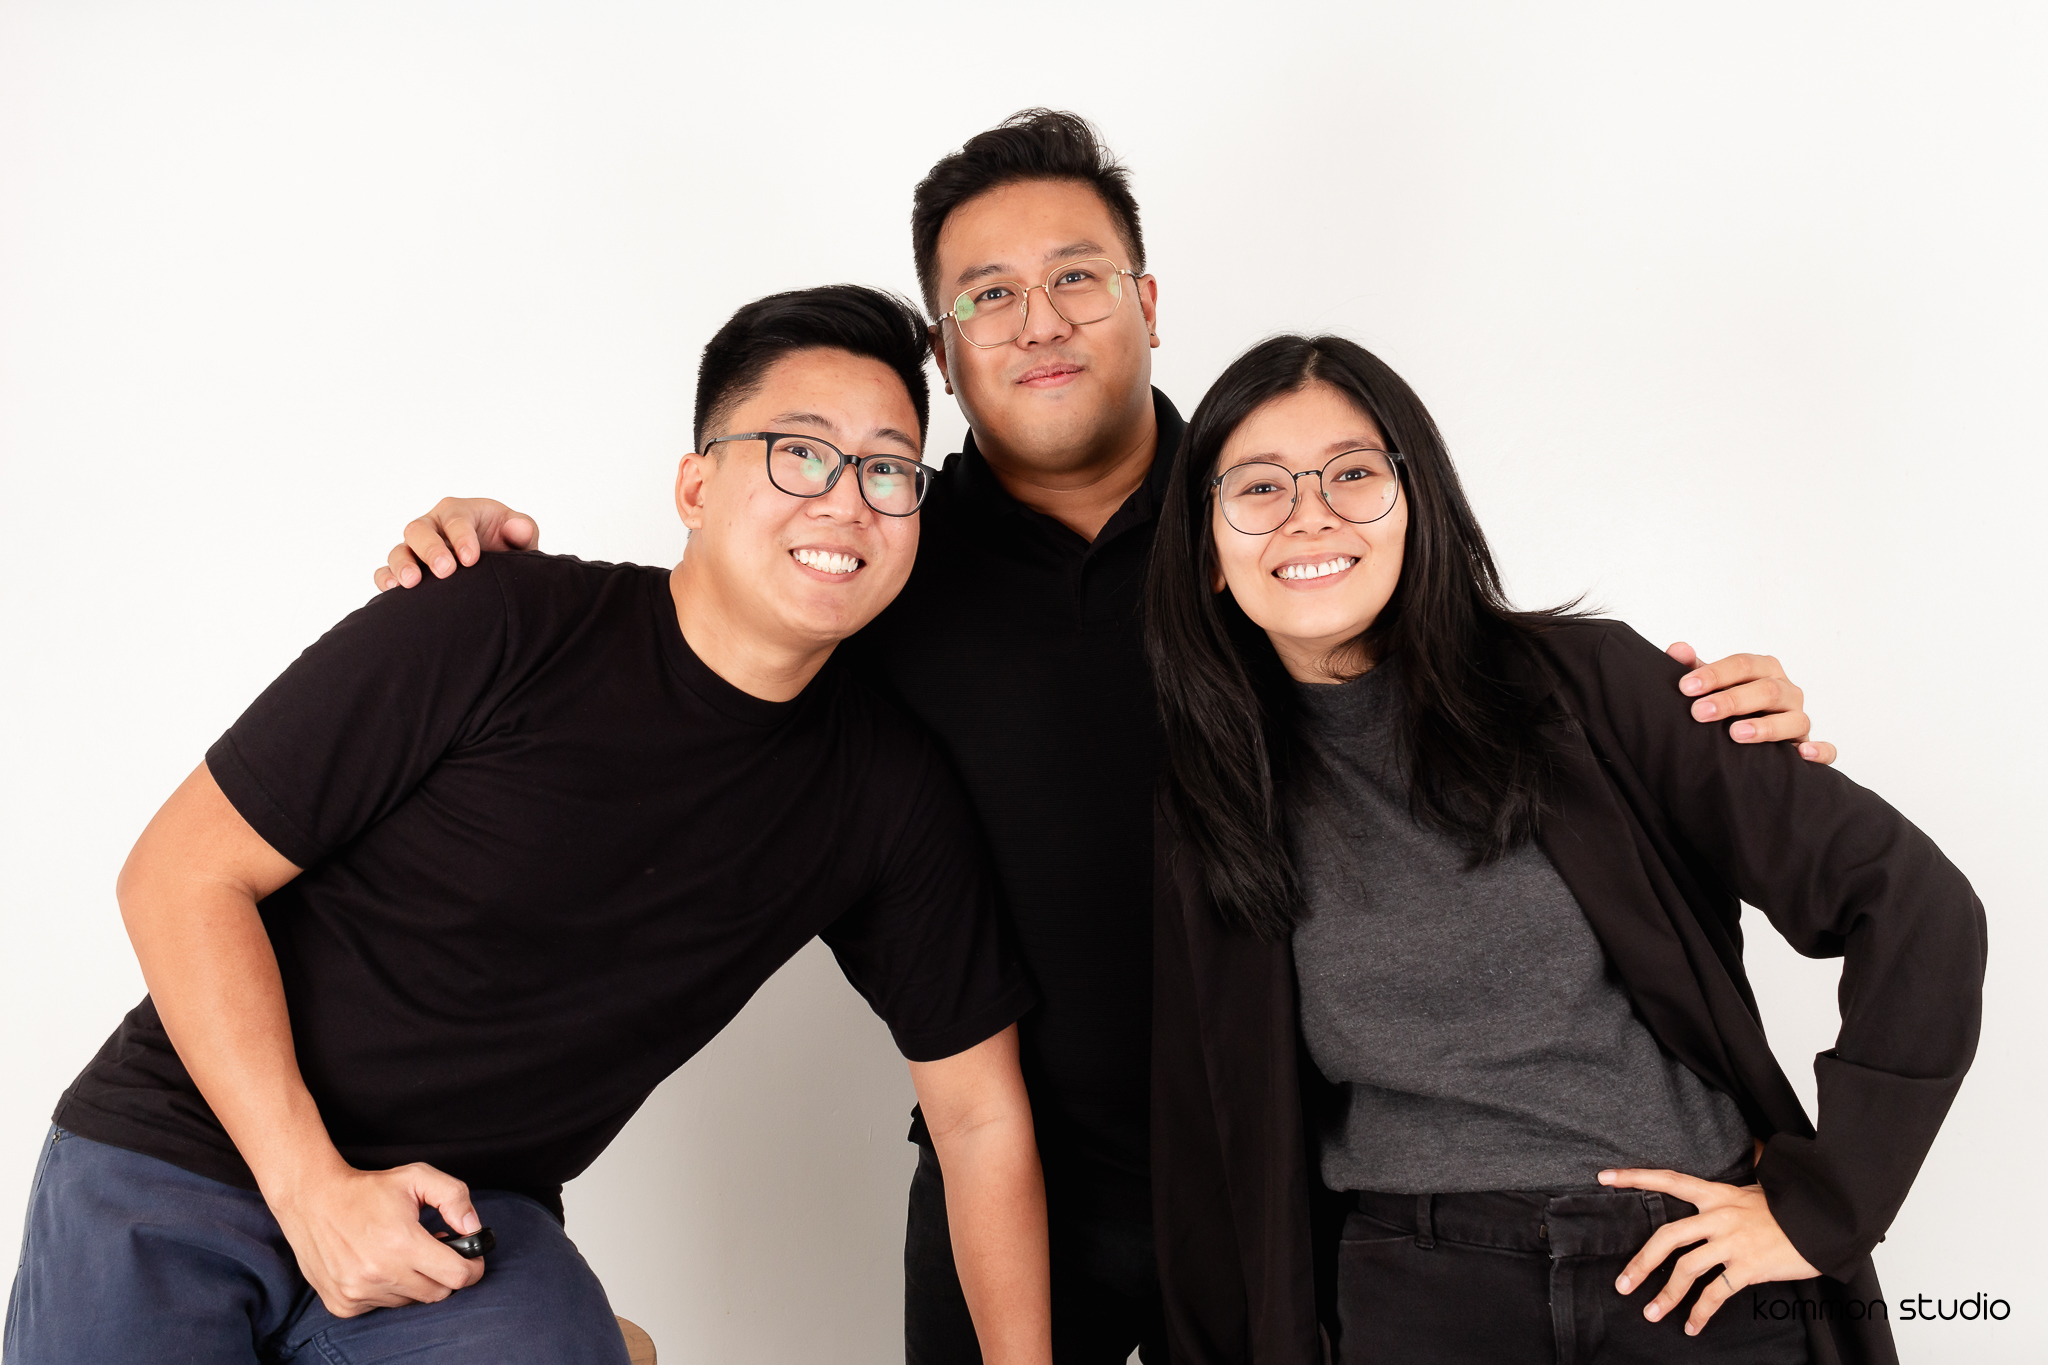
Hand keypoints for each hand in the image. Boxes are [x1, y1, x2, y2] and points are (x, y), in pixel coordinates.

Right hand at [271, 1160, 486, 1316]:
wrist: (312, 1200)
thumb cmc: (368, 1189)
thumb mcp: (417, 1177)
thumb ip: (454, 1197)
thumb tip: (473, 1228)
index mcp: (403, 1244)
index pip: (458, 1277)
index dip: (472, 1267)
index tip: (471, 1257)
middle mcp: (380, 1274)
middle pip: (438, 1293)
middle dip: (444, 1273)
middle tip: (434, 1250)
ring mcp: (358, 1292)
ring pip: (409, 1301)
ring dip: (413, 1281)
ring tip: (402, 1253)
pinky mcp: (343, 1304)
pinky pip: (381, 1306)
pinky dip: (387, 1290)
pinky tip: (378, 1265)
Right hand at [373, 498, 537, 591]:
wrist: (496, 571)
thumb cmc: (506, 546)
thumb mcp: (520, 536)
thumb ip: (522, 529)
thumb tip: (519, 528)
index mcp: (459, 512)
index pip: (455, 519)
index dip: (461, 537)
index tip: (471, 559)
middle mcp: (432, 526)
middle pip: (420, 530)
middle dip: (431, 549)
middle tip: (445, 571)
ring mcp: (415, 549)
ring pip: (399, 550)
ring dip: (403, 565)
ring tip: (412, 582)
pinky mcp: (405, 569)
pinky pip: (385, 570)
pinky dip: (384, 577)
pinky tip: (392, 589)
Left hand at [1599, 1166, 1819, 1335]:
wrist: (1826, 1220)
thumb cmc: (1793, 1207)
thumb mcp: (1760, 1187)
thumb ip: (1737, 1183)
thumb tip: (1744, 1154)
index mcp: (1717, 1193)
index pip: (1668, 1179)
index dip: (1634, 1178)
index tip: (1603, 1178)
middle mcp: (1719, 1216)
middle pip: (1667, 1236)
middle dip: (1641, 1263)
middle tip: (1623, 1284)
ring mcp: (1732, 1242)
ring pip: (1686, 1269)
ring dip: (1665, 1294)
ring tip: (1651, 1313)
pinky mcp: (1748, 1267)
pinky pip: (1716, 1294)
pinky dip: (1700, 1312)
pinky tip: (1692, 1326)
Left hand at [1664, 643, 1835, 764]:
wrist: (1746, 732)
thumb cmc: (1728, 703)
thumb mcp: (1710, 684)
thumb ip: (1693, 668)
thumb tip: (1677, 649)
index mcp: (1764, 669)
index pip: (1743, 665)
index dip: (1715, 674)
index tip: (1685, 687)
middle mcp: (1786, 691)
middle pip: (1766, 689)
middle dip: (1732, 700)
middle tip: (1699, 713)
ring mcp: (1799, 717)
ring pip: (1794, 719)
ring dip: (1765, 727)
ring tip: (1735, 734)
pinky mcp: (1807, 745)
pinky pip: (1826, 749)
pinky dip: (1819, 750)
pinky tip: (1801, 755)